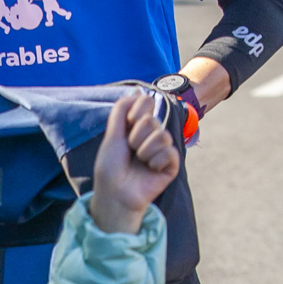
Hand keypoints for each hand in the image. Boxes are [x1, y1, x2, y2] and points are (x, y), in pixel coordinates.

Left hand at [90, 91, 179, 234]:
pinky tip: (150, 170)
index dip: (138, 111)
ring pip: (162, 136)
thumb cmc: (111, 167)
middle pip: (152, 120)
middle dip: (136, 137)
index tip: (129, 124)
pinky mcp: (171, 164)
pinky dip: (156, 161)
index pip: (147, 102)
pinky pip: (170, 152)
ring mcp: (162, 150)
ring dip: (144, 151)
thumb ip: (122, 110)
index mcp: (137, 126)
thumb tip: (137, 91)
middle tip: (130, 151)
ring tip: (139, 162)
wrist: (115, 192)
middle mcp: (151, 135)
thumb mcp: (112, 135)